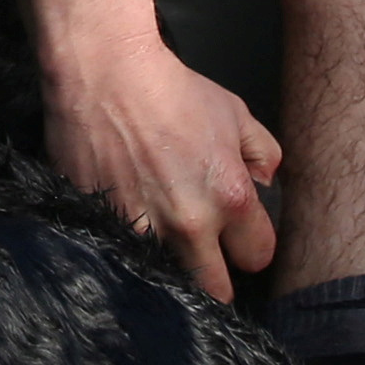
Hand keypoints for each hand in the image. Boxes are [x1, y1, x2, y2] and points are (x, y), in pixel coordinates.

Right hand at [36, 2, 283, 296]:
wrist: (105, 73)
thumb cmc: (171, 89)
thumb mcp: (235, 113)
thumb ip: (263, 155)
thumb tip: (263, 185)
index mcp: (229, 198)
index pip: (258, 257)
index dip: (249, 247)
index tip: (236, 239)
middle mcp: (188, 224)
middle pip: (215, 291)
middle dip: (215, 275)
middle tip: (204, 255)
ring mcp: (141, 230)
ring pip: (167, 282)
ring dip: (170, 267)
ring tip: (163, 241)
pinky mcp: (101, 226)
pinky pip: (123, 258)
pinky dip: (129, 250)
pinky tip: (129, 225)